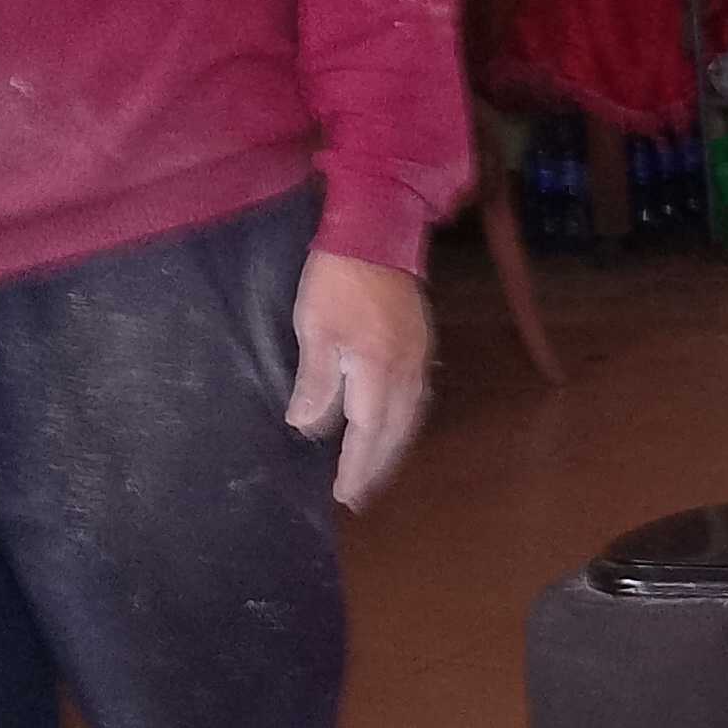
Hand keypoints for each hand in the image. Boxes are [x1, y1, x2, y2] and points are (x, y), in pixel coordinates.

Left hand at [288, 251, 432, 511]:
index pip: (367, 434)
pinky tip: (393, 426)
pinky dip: (403, 423)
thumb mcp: (314, 330)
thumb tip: (307, 428)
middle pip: (394, 433)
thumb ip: (315, 382)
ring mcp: (418, 358)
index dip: (356, 466)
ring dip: (392, 449)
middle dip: (377, 467)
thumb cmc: (336, 280)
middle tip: (361, 496)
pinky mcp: (421, 344)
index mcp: (377, 372)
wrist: (377, 232)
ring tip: (377, 470)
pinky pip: (416, 399)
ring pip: (409, 418)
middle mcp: (405, 373)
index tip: (344, 495)